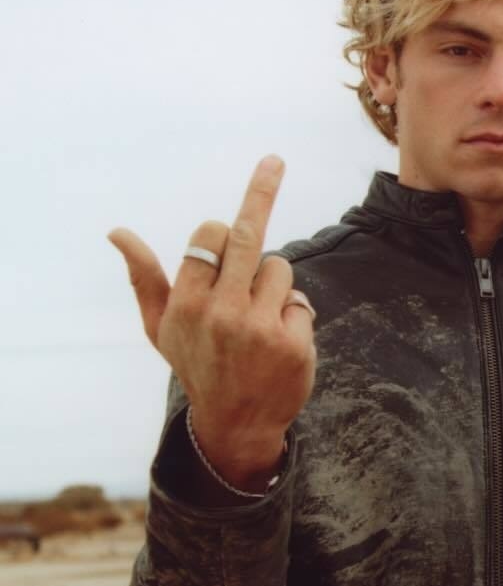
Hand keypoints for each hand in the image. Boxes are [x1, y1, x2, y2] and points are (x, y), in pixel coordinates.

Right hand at [108, 155, 315, 487]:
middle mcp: (223, 313)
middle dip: (261, 192)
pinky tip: (279, 342)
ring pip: (281, 270)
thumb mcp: (161, 327)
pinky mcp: (295, 344)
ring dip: (274, 285)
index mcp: (187, 304)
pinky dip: (293, 315)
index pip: (212, 236)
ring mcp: (262, 329)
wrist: (236, 425)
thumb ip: (144, 278)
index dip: (220, 235)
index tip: (223, 238)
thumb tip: (117, 232)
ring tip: (258, 320)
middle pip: (249, 237)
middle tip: (274, 160)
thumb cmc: (196, 366)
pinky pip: (302, 302)